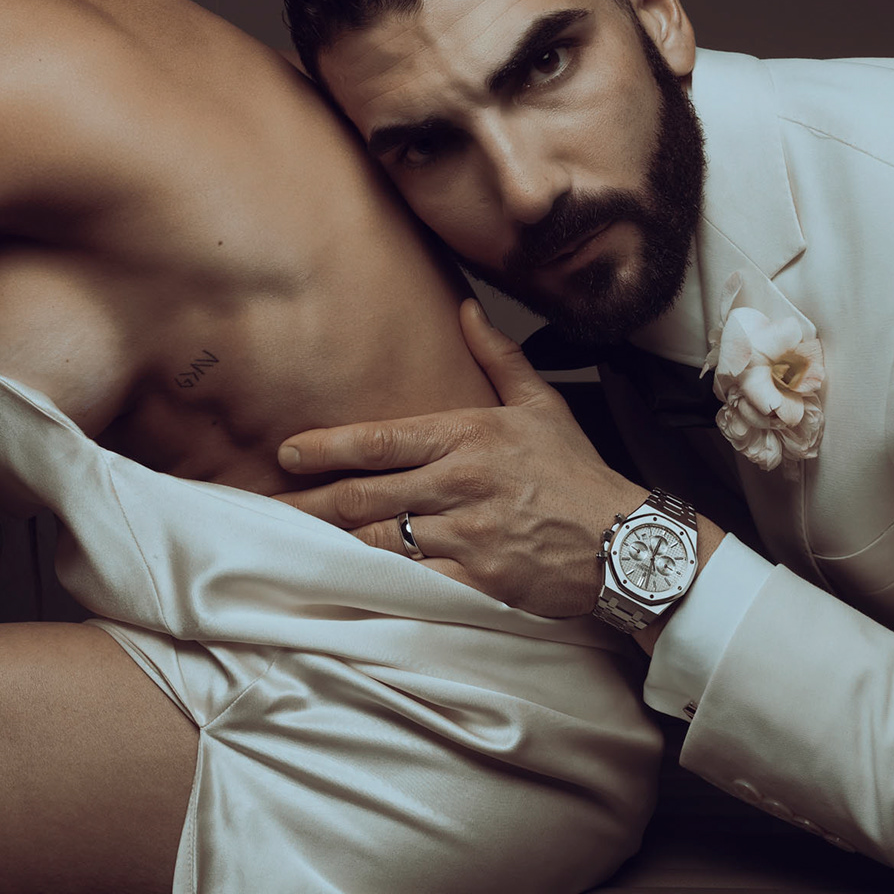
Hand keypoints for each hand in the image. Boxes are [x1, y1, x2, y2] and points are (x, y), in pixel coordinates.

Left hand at [276, 299, 645, 617]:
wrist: (627, 543)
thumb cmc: (578, 476)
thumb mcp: (542, 405)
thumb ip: (498, 357)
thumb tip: (467, 310)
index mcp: (468, 437)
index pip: (382, 439)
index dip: (327, 446)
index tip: (288, 452)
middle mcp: (460, 484)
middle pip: (366, 494)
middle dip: (310, 501)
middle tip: (266, 506)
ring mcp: (467, 535)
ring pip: (379, 540)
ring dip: (333, 543)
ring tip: (291, 544)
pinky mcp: (477, 581)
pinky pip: (411, 582)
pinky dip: (375, 584)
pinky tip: (343, 584)